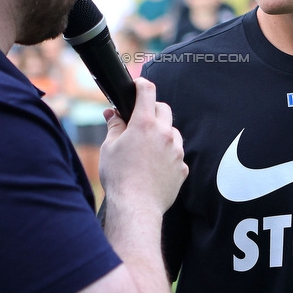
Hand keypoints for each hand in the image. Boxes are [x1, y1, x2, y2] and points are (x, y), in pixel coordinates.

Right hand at [98, 78, 186, 216]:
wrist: (135, 208)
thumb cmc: (119, 177)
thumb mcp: (109, 148)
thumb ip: (114, 126)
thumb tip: (113, 114)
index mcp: (144, 124)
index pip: (147, 91)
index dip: (141, 85)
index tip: (137, 86)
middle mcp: (165, 134)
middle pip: (164, 109)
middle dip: (152, 110)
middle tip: (139, 120)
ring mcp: (176, 152)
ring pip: (173, 132)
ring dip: (162, 133)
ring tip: (146, 147)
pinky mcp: (182, 168)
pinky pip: (177, 155)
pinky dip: (168, 155)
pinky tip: (154, 166)